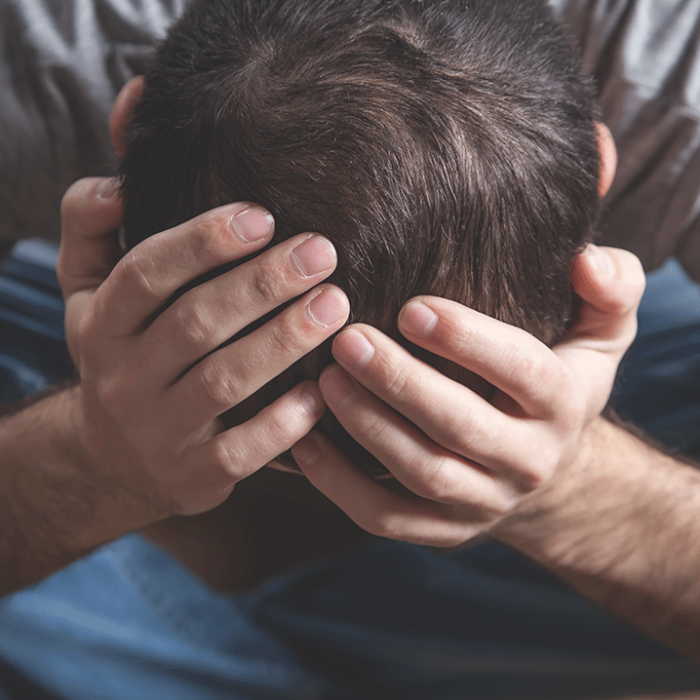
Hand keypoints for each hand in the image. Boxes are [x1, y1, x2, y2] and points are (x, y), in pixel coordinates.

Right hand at [57, 177, 348, 520]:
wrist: (112, 459)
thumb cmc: (122, 356)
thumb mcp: (86, 292)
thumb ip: (88, 229)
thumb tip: (116, 184)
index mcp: (102, 323)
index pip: (145, 274)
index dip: (203, 242)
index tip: (264, 216)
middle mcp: (123, 378)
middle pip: (195, 323)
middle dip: (262, 284)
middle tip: (321, 252)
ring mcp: (158, 431)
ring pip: (224, 382)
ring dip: (284, 342)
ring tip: (335, 305)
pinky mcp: (193, 475)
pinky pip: (241, 451)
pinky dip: (284, 422)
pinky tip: (321, 391)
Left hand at [291, 245, 644, 545]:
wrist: (549, 466)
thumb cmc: (558, 377)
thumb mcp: (602, 332)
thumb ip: (610, 289)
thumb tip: (585, 258)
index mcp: (564, 403)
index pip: (523, 371)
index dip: (470, 341)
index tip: (412, 307)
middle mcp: (529, 461)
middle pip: (461, 427)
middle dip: (400, 383)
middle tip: (347, 340)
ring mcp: (485, 502)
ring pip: (423, 474)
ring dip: (368, 428)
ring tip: (324, 380)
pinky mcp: (446, 529)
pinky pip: (390, 519)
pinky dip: (342, 487)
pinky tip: (304, 442)